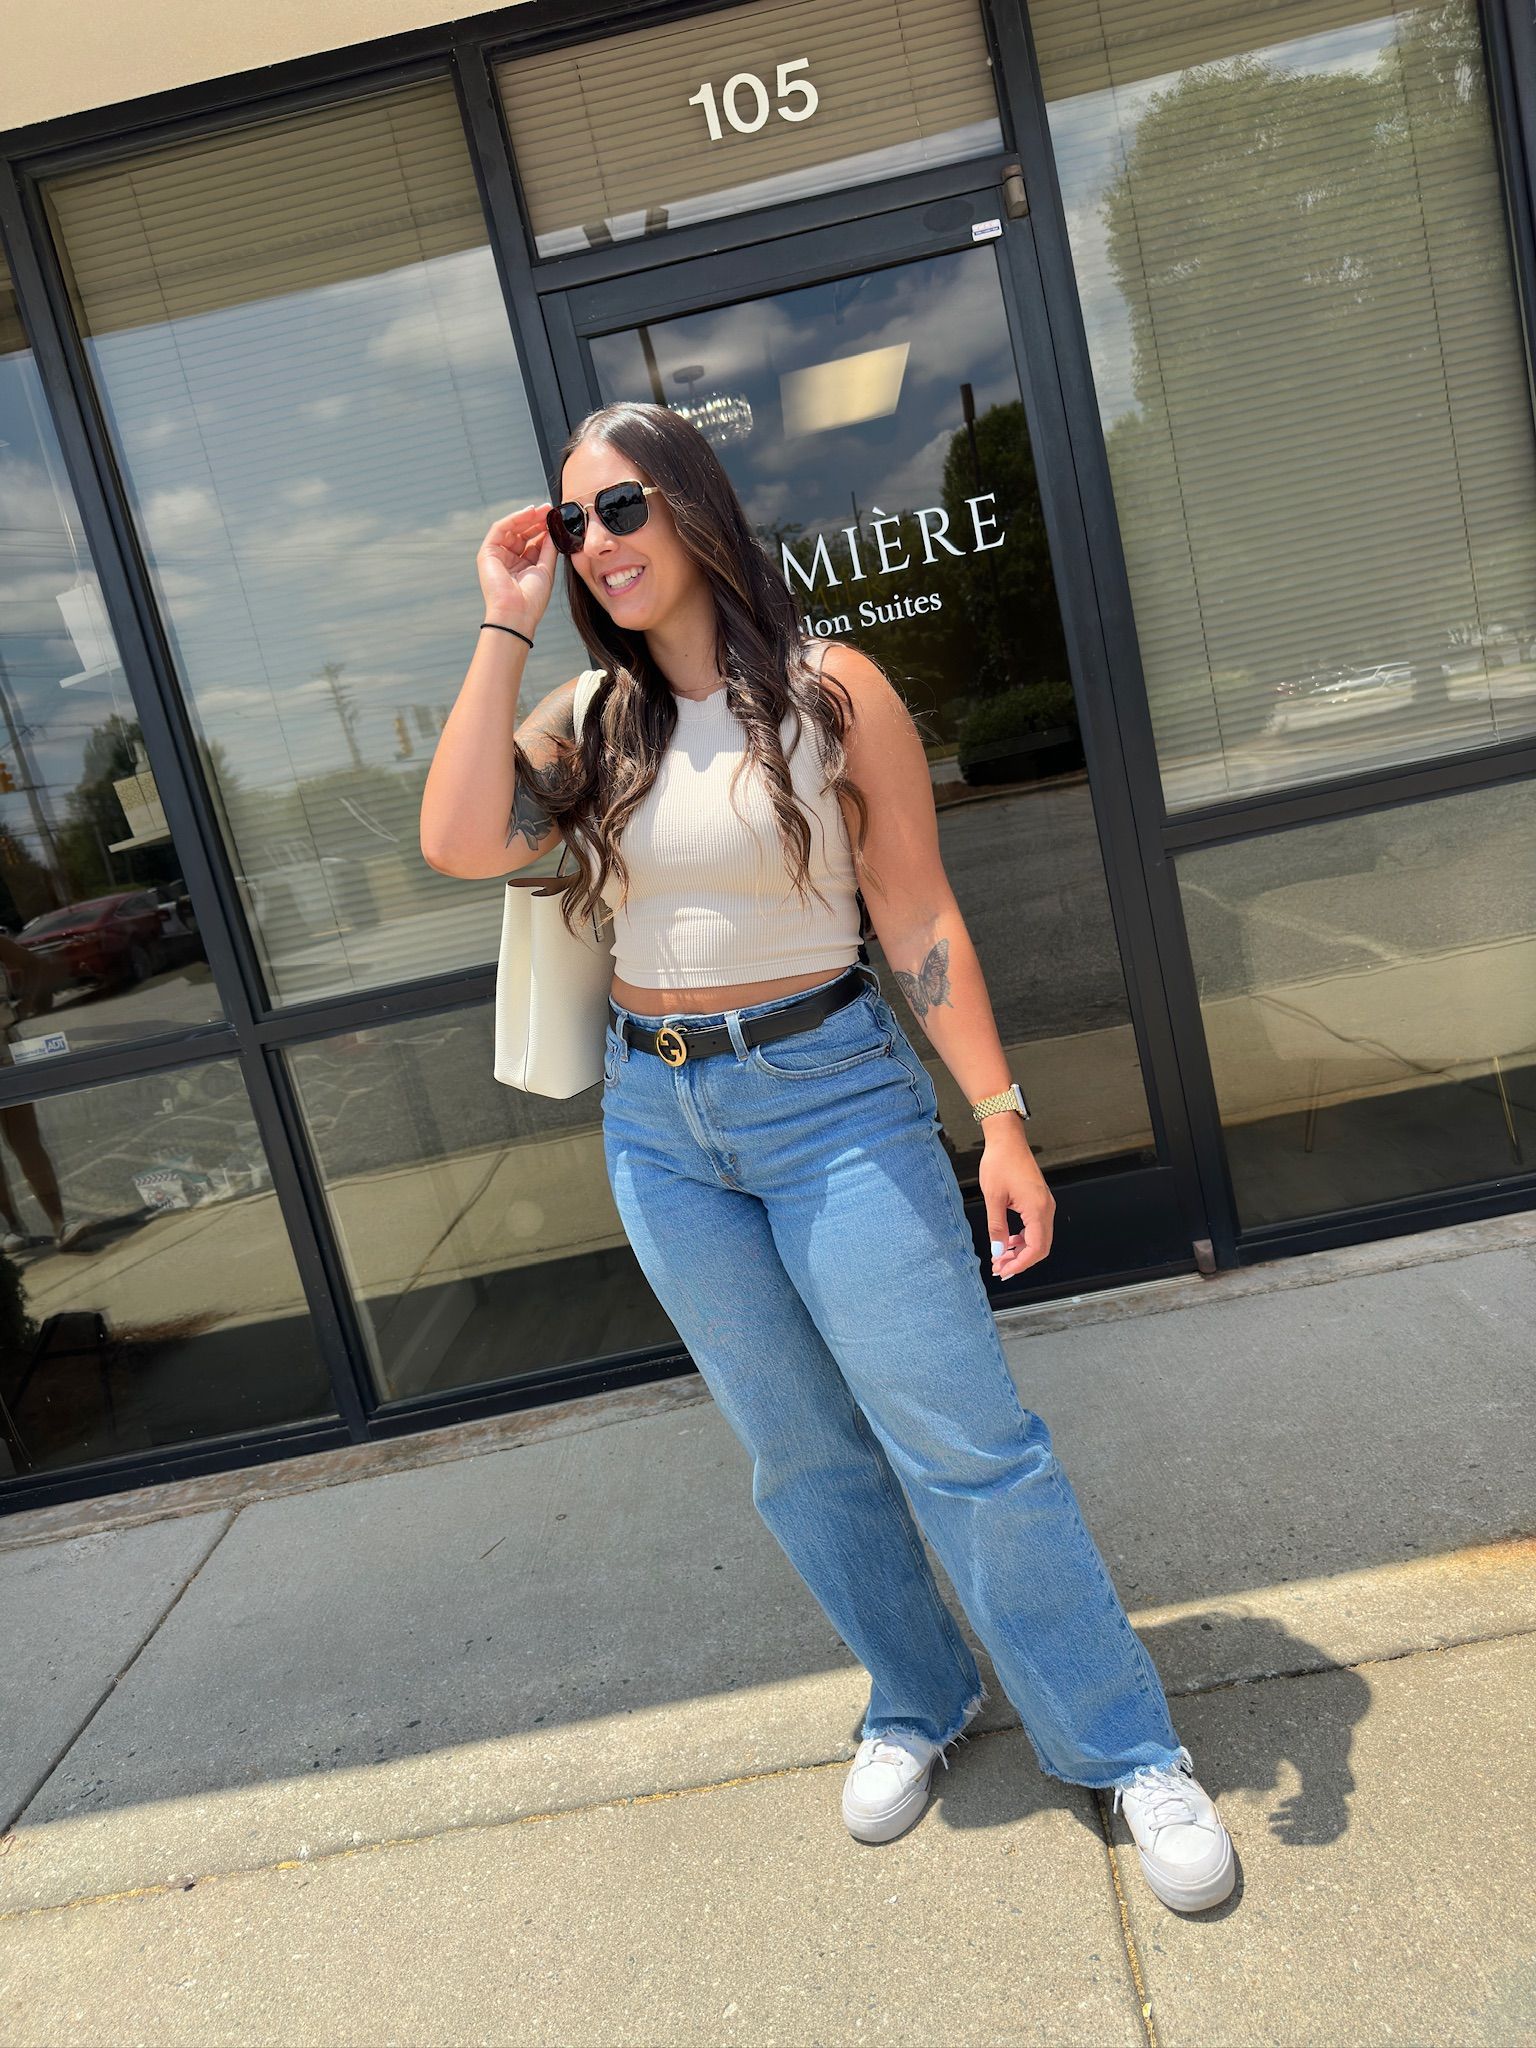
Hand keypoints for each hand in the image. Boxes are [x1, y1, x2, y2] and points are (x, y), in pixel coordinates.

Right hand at [477, 504, 556, 638]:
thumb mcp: (546, 569)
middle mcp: (509, 560)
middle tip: (550, 510)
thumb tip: (553, 530)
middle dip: (536, 520)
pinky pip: (500, 529)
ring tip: (542, 510)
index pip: (532, 542)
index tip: (555, 519)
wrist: (516, 613)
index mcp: (523, 566)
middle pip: (522, 533)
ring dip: (527, 517)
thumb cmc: (532, 599)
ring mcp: (497, 556)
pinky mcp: (487, 552)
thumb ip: (548, 548)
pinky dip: (514, 519)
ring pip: (511, 528)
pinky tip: (528, 513)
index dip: (543, 529)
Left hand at [978, 1120, 1053, 1279]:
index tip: (1003, 1271)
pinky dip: (1024, 1239)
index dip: (1020, 1264)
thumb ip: (997, 1227)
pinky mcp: (1039, 1201)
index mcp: (1037, 1209)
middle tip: (999, 1269)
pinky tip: (1008, 1241)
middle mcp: (1046, 1208)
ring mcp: (1045, 1204)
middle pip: (1041, 1247)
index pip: (1036, 1248)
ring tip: (1000, 1258)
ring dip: (1021, 1251)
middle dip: (1020, 1261)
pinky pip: (1036, 1227)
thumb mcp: (993, 1198)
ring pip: (1039, 1238)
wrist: (1007, 1139)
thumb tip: (998, 1252)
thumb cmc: (1000, 1163)